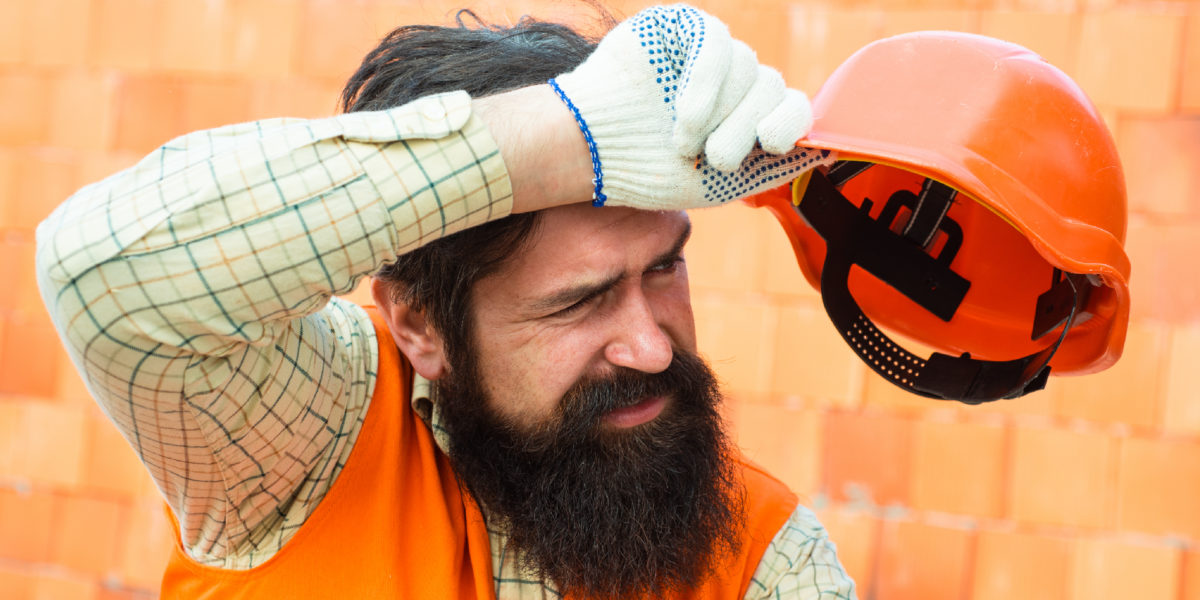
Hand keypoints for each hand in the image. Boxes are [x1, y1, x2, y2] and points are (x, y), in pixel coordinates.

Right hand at [551, 4, 832, 209]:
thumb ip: (769, 169)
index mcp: (745, 115)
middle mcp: (733, 80)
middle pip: (771, 87)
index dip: (790, 123)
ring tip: (681, 141)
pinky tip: (681, 114)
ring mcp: (709, 52)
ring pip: (747, 68)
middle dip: (746, 129)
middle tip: (714, 158)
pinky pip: (719, 44)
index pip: (792, 105)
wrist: (589, 150)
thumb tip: (827, 152)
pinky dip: (706, 85)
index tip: (774, 144)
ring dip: (717, 113)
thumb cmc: (646, 170)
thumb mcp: (716, 185)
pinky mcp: (684, 26)